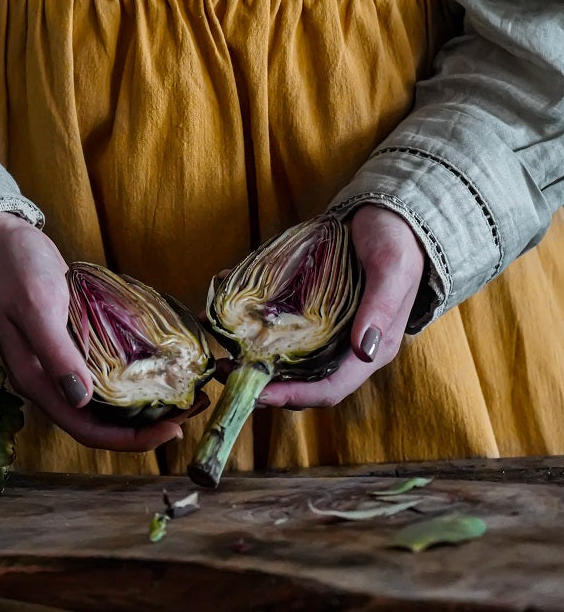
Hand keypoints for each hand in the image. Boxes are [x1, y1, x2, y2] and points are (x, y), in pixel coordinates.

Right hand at [0, 213, 192, 450]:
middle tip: (191, 410)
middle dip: (145, 425)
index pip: (87, 429)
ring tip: (184, 391)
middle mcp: (50, 380)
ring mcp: (61, 362)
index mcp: (36, 381)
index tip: (171, 430)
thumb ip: (57, 353)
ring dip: (143, 403)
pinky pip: (106, 371)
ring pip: (106, 399)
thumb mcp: (37, 307)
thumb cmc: (11, 267)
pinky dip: (133, 374)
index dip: (129, 439)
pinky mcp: (73, 342)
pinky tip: (160, 365)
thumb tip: (80, 399)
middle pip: (101, 421)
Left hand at [217, 205, 425, 409]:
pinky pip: (277, 323)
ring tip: (215, 339)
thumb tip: (361, 352)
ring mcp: (324, 330)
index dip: (294, 396)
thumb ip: (380, 308)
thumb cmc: (397, 243)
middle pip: (299, 380)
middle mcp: (344, 347)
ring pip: (283, 355)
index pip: (329, 389)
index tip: (259, 394)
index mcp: (370, 349)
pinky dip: (248, 317)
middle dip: (261, 380)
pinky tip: (222, 303)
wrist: (391, 215)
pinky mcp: (308, 311)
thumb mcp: (391, 269)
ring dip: (247, 352)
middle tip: (224, 369)